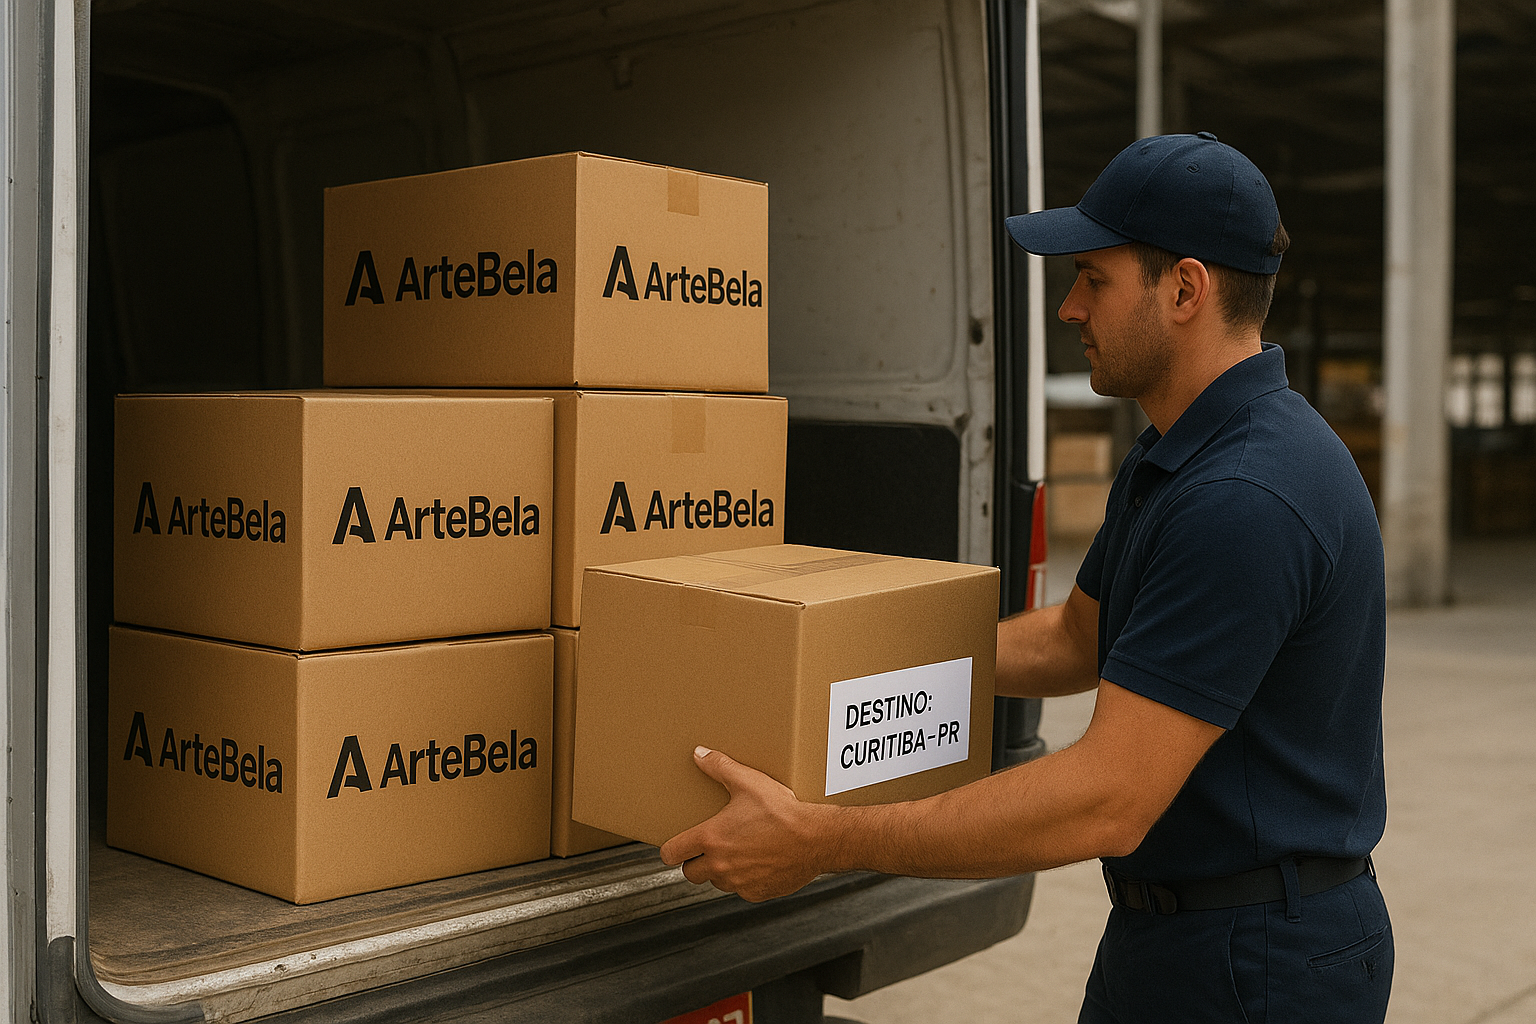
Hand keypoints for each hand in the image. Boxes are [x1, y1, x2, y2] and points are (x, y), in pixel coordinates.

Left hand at [658, 746, 835, 901]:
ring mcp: (738, 882)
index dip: (670, 850)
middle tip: (710, 848)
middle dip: (696, 862)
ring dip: (721, 871)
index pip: (671, 854)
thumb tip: (699, 754)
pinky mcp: (756, 893)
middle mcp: (720, 865)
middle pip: (690, 873)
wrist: (816, 839)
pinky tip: (758, 862)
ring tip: (738, 852)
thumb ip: (720, 767)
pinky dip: (745, 880)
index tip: (675, 847)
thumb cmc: (782, 811)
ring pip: (716, 882)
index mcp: (711, 838)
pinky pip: (741, 890)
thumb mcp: (749, 782)